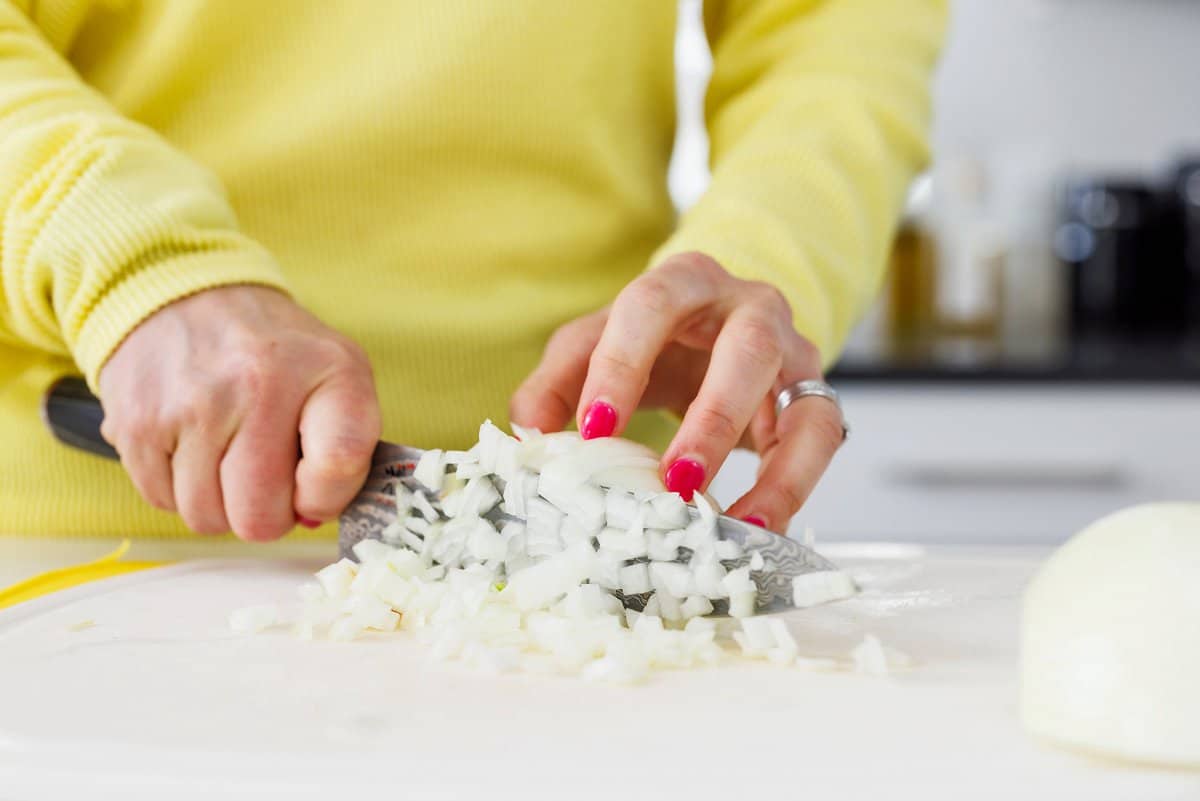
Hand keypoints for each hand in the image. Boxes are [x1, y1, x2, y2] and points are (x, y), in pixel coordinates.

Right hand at [98, 286, 380, 540]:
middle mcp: (259, 385)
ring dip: (219, 503)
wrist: (187, 295)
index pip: (336, 467)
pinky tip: (192, 445)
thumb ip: (346, 451)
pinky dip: (178, 487)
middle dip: (266, 514)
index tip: (313, 487)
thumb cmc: (276, 354)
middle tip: (265, 477)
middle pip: (260, 517)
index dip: (325, 498)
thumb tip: (311, 517)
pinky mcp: (137, 423)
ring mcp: (193, 406)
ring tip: (227, 453)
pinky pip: (162, 501)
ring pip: (207, 518)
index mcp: (329, 372)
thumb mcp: (339, 376)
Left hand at [511, 253, 843, 532]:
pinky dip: (794, 489)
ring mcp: (793, 351)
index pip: (651, 304)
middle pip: (746, 348)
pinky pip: (821, 442)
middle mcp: (750, 306)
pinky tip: (759, 528)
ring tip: (729, 523)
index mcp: (684, 281)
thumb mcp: (595, 346)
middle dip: (713, 419)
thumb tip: (530, 438)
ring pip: (802, 402)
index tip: (593, 430)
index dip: (622, 365)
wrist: (719, 327)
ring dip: (770, 470)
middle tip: (676, 481)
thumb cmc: (653, 340)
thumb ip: (555, 383)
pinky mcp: (817, 396)